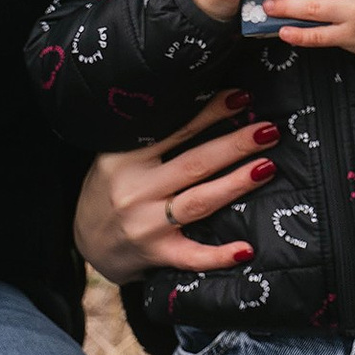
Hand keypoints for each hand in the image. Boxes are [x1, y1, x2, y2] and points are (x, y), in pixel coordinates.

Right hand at [71, 95, 276, 281]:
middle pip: (195, 163)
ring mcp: (145, 225)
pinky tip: (246, 249)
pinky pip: (192, 256)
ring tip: (267, 167)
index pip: (174, 129)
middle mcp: (134, 189)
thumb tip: (206, 105)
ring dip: (236, 183)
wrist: (85, 241)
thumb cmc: (111, 187)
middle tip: (268, 130)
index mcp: (123, 157)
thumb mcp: (117, 155)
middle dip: (235, 145)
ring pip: (200, 202)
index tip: (242, 98)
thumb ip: (151, 137)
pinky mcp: (156, 255)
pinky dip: (219, 255)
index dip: (210, 112)